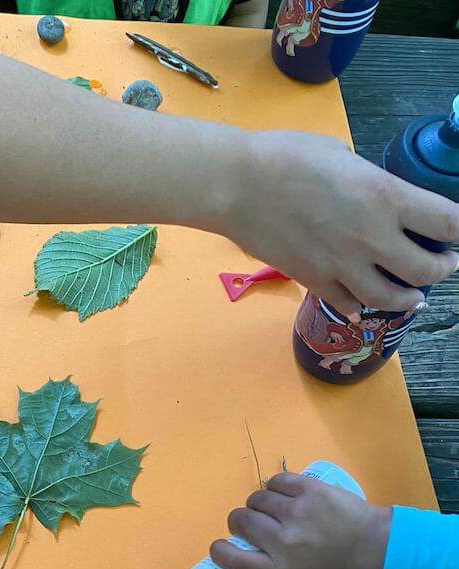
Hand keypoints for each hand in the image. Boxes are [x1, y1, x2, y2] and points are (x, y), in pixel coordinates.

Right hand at [209, 472, 392, 568]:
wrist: (375, 547)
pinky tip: (283, 495)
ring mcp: (295, 512)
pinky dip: (275, 487)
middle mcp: (282, 541)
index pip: (231, 558)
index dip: (219, 550)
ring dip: (260, 504)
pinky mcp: (309, 489)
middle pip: (240, 520)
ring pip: (257, 498)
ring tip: (274, 509)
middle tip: (252, 523)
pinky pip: (276, 481)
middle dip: (239, 521)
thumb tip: (244, 567)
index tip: (222, 546)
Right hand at [229, 130, 458, 315]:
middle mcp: (372, 237)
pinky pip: (349, 303)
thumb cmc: (287, 157)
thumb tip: (376, 197)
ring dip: (410, 297)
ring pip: (391, 297)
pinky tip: (365, 302)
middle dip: (443, 269)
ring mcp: (343, 265)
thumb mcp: (343, 156)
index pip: (448, 222)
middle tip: (445, 264)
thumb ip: (369, 183)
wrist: (238, 186)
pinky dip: (362, 305)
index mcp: (386, 196)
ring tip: (415, 295)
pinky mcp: (315, 280)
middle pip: (427, 269)